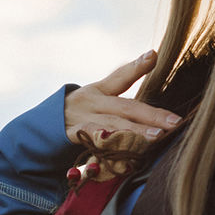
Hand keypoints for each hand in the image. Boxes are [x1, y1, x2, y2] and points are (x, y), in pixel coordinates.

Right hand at [64, 52, 180, 172]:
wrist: (40, 128)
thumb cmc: (79, 110)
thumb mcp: (96, 92)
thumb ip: (123, 77)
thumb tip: (153, 54)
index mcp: (99, 91)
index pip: (120, 77)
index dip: (136, 67)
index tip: (152, 56)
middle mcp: (91, 104)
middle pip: (124, 108)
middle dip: (151, 115)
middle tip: (174, 121)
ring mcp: (81, 121)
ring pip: (112, 127)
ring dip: (134, 133)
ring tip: (156, 137)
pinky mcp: (72, 139)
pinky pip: (95, 146)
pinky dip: (111, 152)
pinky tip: (127, 160)